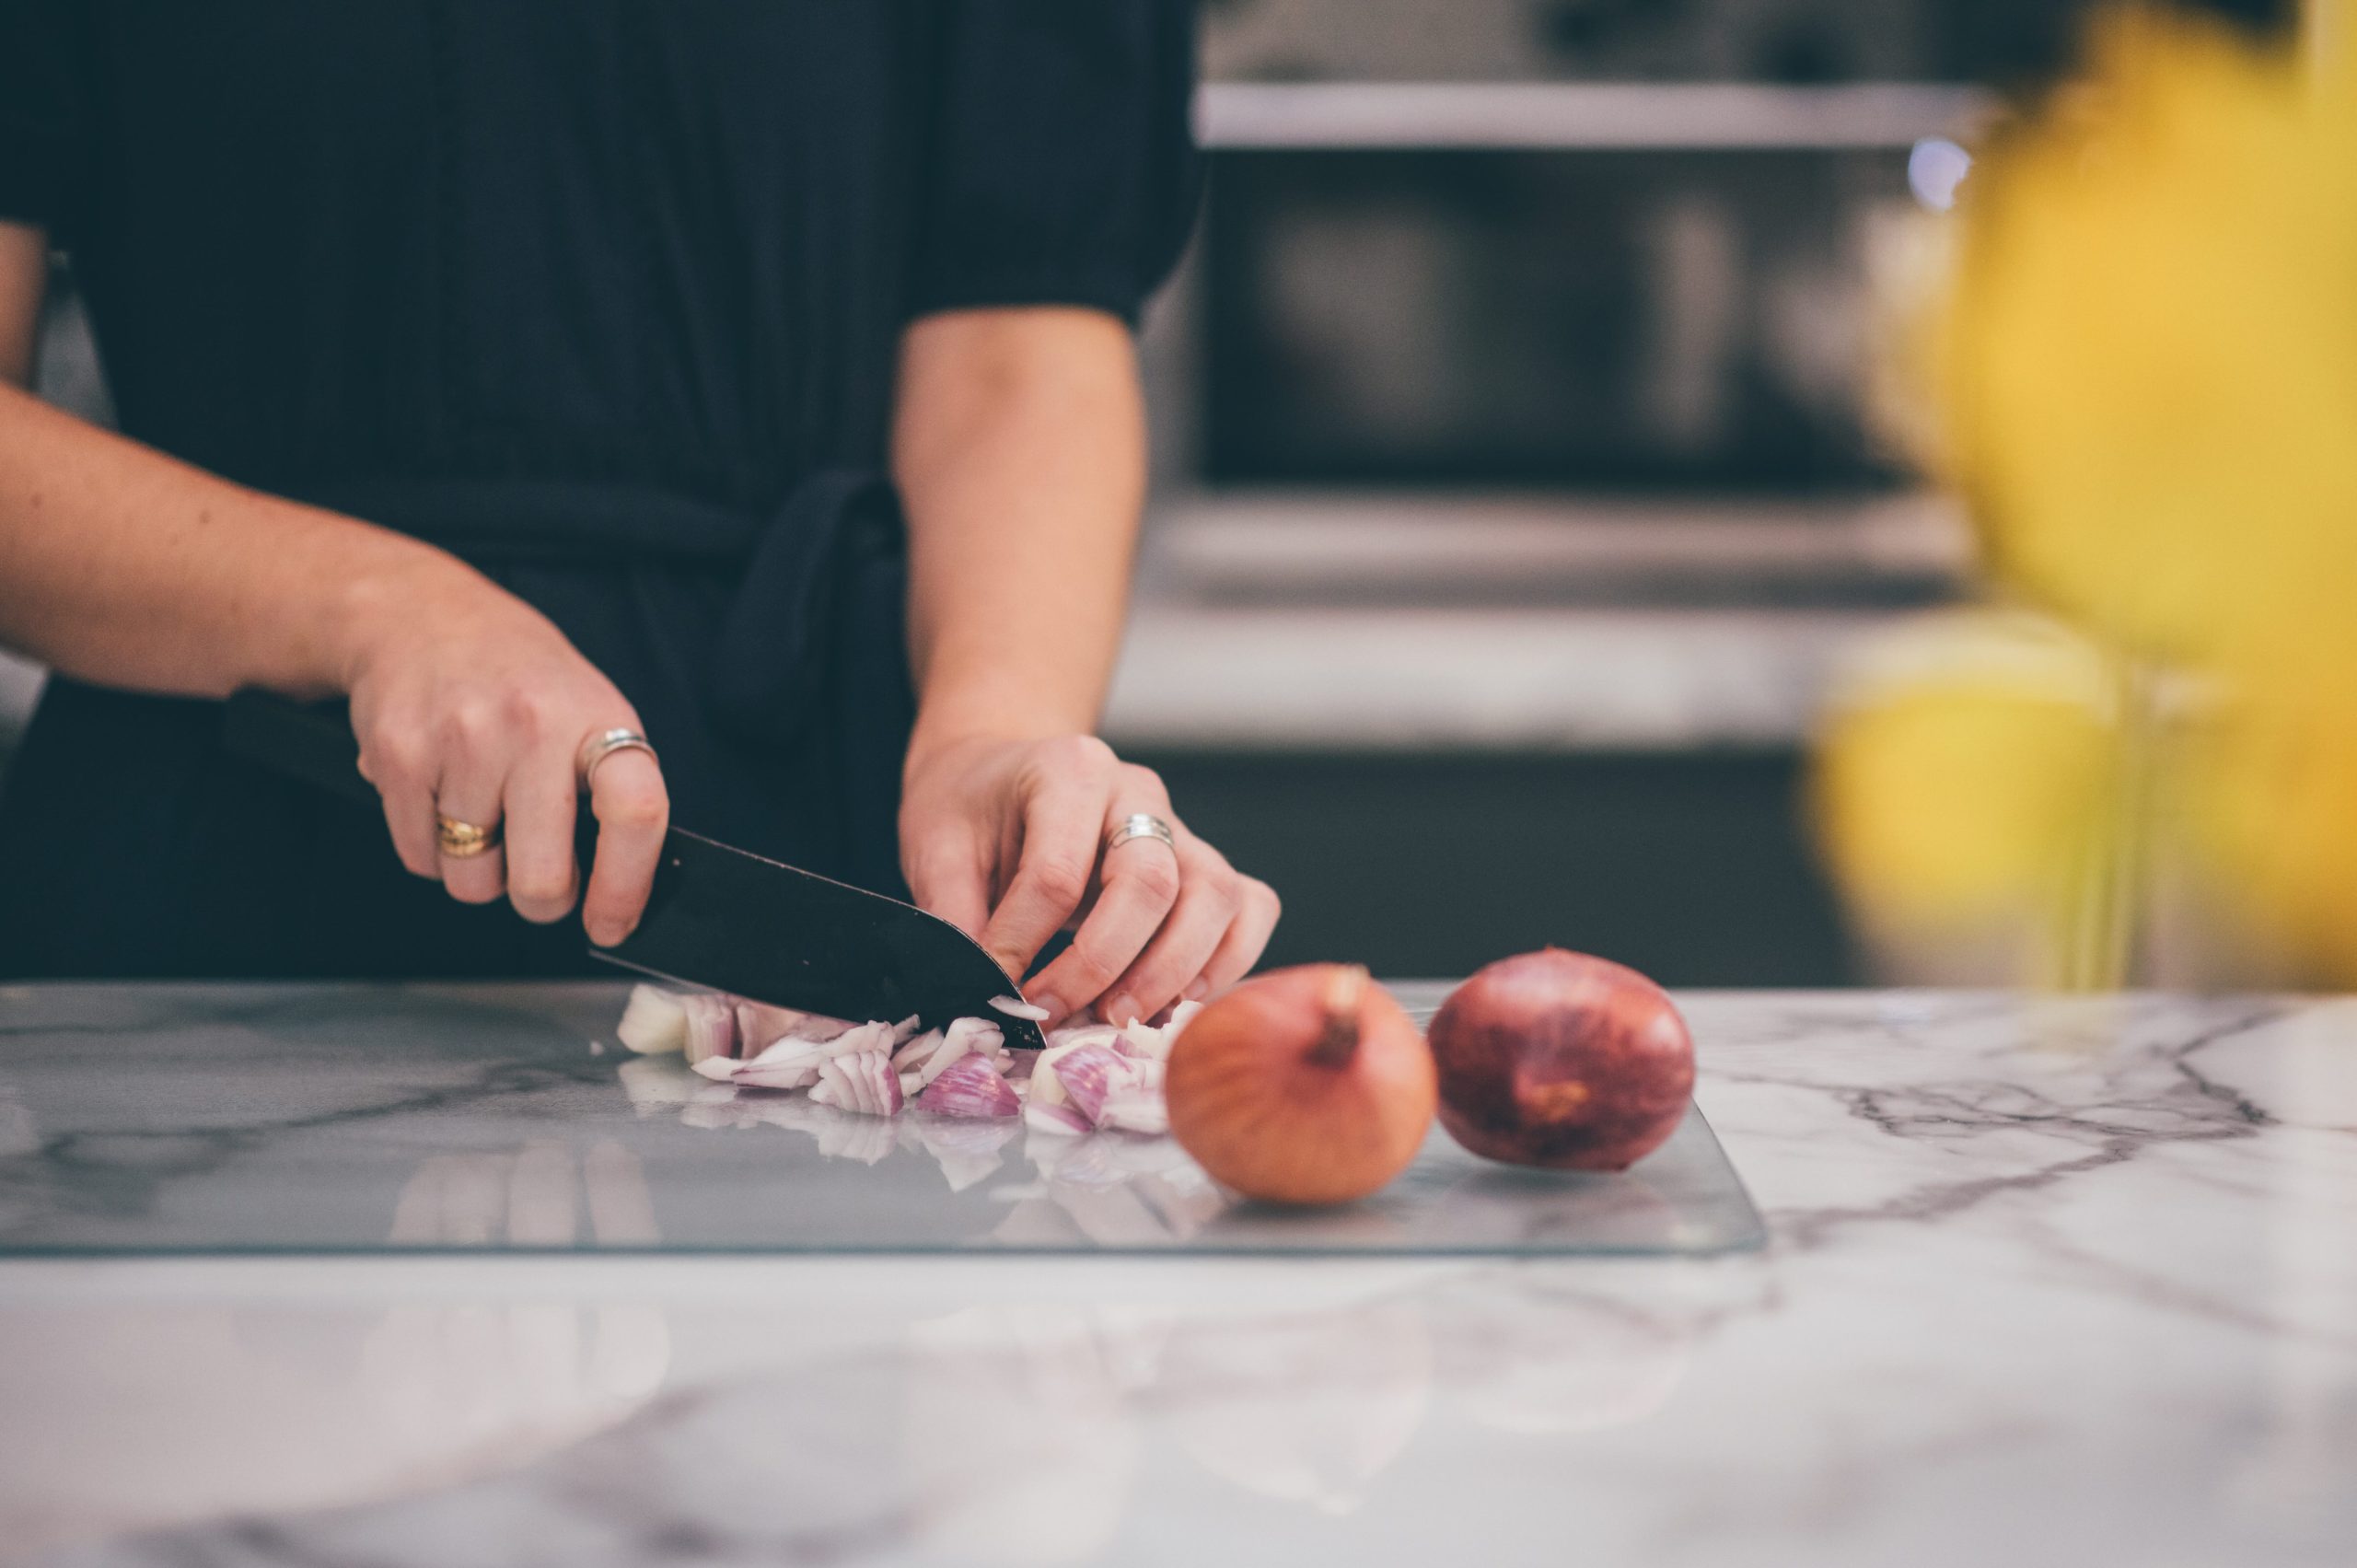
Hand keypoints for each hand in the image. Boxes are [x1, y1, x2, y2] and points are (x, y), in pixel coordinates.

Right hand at [339, 557, 668, 944]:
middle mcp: (532, 727)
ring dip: (480, 872)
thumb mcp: (589, 710)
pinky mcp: (397, 757)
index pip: (635, 813)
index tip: (612, 924)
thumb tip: (621, 890)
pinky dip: (433, 851)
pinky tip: (441, 801)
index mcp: (596, 718)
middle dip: (541, 900)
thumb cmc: (519, 677)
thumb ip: (610, 790)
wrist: (420, 614)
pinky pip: (420, 859)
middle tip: (540, 879)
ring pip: (472, 880)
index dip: (627, 886)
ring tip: (485, 819)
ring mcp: (460, 741)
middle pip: (541, 877)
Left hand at [899, 733, 1280, 1025]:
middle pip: (1152, 880)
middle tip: (1056, 1016)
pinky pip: (1250, 910)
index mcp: (1070, 771)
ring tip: (1119, 1020)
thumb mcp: (936, 846)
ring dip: (1173, 973)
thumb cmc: (973, 808)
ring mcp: (1184, 829)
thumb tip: (977, 991)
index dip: (1024, 943)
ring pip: (1216, 896)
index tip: (994, 989)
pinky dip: (1227, 963)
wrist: (1003, 775)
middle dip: (1103, 964)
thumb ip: (956, 914)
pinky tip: (1175, 1004)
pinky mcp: (1207, 866)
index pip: (1058, 871)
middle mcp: (1140, 793)